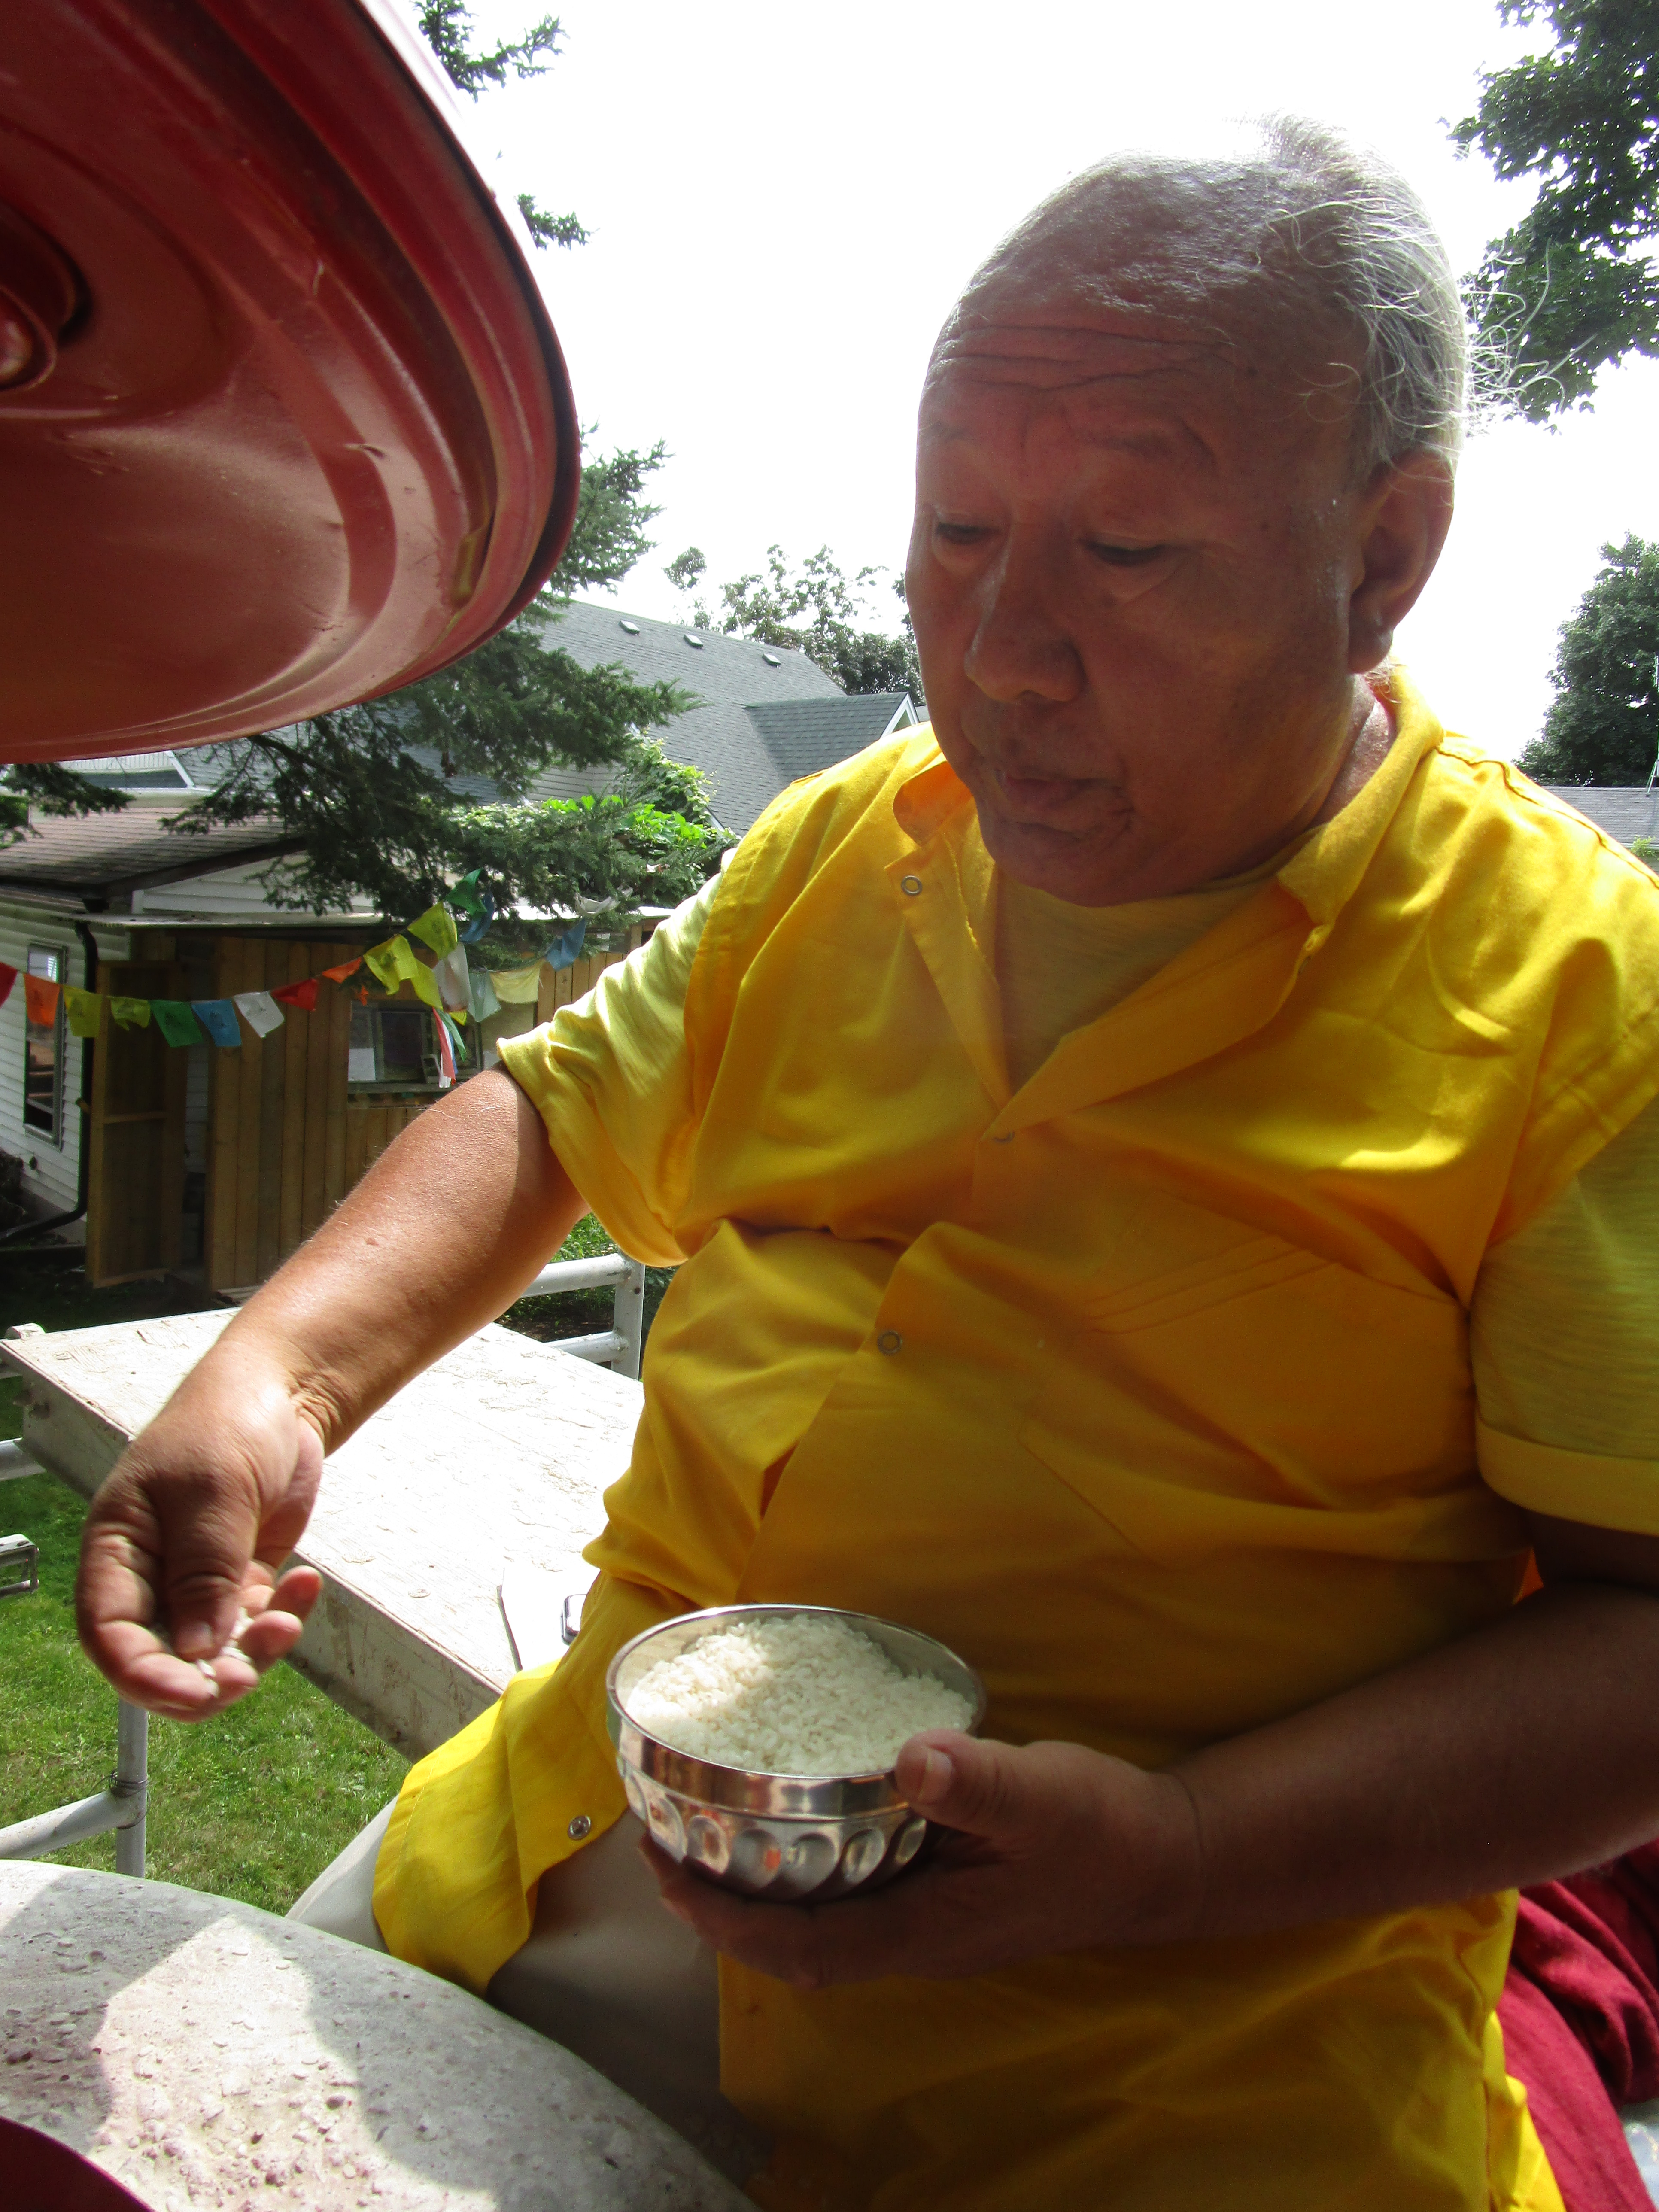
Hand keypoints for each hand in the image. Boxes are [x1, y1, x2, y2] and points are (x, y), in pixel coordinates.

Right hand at [75, 1344, 324, 1718]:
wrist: (281, 1393)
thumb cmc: (226, 1424)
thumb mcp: (212, 1492)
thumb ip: (203, 1571)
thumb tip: (196, 1650)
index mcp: (117, 1551)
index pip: (111, 1636)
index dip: (145, 1677)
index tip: (195, 1693)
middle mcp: (150, 1576)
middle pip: (163, 1658)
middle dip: (207, 1676)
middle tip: (251, 1672)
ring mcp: (197, 1582)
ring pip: (215, 1651)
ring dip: (254, 1649)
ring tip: (289, 1619)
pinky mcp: (241, 1580)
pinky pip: (256, 1623)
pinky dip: (283, 1617)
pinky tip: (306, 1582)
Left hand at [644, 1730, 1203, 1987]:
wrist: (1159, 1858)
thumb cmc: (1100, 1830)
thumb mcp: (1040, 1795)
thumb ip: (976, 1781)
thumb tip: (912, 1758)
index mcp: (924, 1930)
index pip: (802, 1945)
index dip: (728, 1920)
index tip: (669, 1875)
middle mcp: (912, 1938)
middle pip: (791, 1943)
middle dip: (717, 1904)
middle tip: (658, 1842)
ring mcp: (923, 1918)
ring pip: (814, 1920)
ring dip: (751, 1886)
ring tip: (696, 1831)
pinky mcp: (933, 1889)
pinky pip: (845, 1891)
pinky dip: (798, 1864)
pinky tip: (783, 1820)